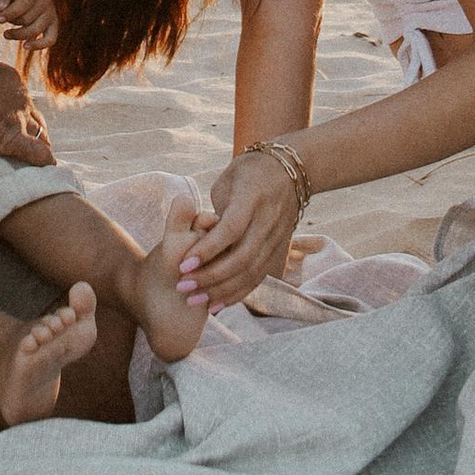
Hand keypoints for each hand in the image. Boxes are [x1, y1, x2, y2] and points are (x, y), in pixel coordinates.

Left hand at [0, 0, 55, 45]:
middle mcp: (45, 0)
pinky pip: (51, 39)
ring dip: (19, 35)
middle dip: (12, 22)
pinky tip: (25, 46)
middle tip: (2, 19)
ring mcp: (51, 13)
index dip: (10, 14)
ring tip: (6, 34)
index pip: (23, 4)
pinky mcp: (53, 23)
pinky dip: (39, 45)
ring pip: (36, 30)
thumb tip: (0, 9)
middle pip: (27, 19)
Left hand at [182, 148, 303, 305]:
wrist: (291, 170)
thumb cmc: (249, 172)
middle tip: (183, 286)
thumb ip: (215, 210)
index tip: (183, 265)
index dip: (208, 249)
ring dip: (222, 290)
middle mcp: (268, 220)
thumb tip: (198, 239)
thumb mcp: (228, 180)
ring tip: (195, 300)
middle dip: (211, 276)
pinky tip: (217, 304)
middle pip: (242, 257)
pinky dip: (238, 293)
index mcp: (252, 197)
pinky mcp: (280, 249)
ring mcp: (277, 237)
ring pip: (252, 272)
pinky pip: (259, 276)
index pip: (231, 229)